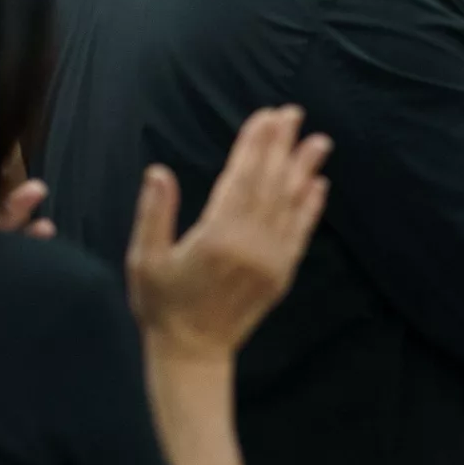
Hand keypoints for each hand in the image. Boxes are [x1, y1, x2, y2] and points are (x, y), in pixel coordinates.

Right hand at [126, 107, 331, 359]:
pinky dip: (311, 208)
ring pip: (290, 205)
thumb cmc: (161, 303)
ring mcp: (270, 261)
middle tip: (294, 114)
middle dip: (281, 147)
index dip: (254, 145)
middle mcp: (249, 245)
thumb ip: (154, 213)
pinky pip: (300, 234)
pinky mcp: (282, 275)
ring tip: (319, 141)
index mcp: (215, 237)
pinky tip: (319, 185)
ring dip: (305, 170)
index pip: (240, 179)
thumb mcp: (144, 259)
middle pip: (269, 185)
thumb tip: (159, 172)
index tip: (265, 117)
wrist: (192, 350)